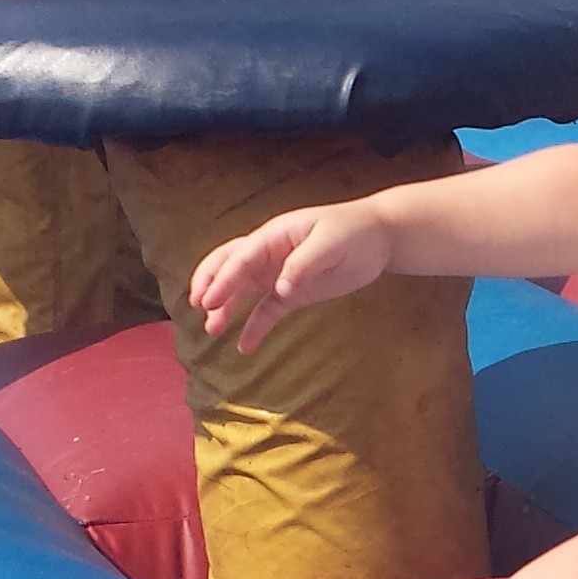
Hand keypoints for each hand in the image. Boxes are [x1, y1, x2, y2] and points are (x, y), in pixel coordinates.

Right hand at [189, 199, 391, 355]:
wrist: (379, 238)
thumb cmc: (354, 232)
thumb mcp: (331, 243)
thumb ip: (304, 264)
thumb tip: (281, 289)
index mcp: (275, 236)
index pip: (242, 257)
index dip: (223, 278)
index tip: (207, 299)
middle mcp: (270, 254)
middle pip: (230, 267)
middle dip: (211, 285)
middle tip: (198, 307)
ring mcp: (279, 274)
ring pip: (243, 291)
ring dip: (225, 308)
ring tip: (212, 330)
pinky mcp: (292, 293)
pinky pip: (267, 311)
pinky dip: (254, 327)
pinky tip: (244, 346)